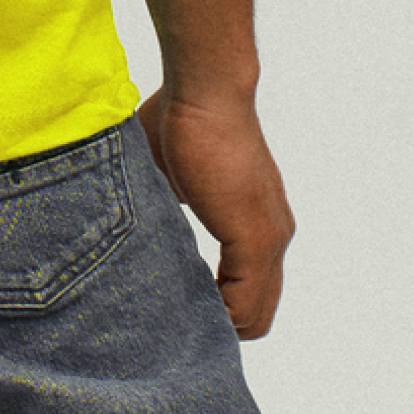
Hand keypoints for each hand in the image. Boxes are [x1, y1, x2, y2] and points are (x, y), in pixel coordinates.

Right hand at [136, 84, 293, 340]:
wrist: (205, 91)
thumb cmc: (181, 116)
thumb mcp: (171, 176)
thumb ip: (169, 206)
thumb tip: (139, 225)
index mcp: (256, 222)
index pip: (250, 293)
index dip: (216, 306)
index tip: (178, 305)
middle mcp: (273, 236)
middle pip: (257, 313)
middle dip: (216, 322)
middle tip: (173, 320)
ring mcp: (269, 239)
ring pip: (254, 315)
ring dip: (215, 319)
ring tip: (174, 314)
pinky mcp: (255, 238)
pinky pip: (243, 304)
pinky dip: (216, 312)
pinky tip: (181, 302)